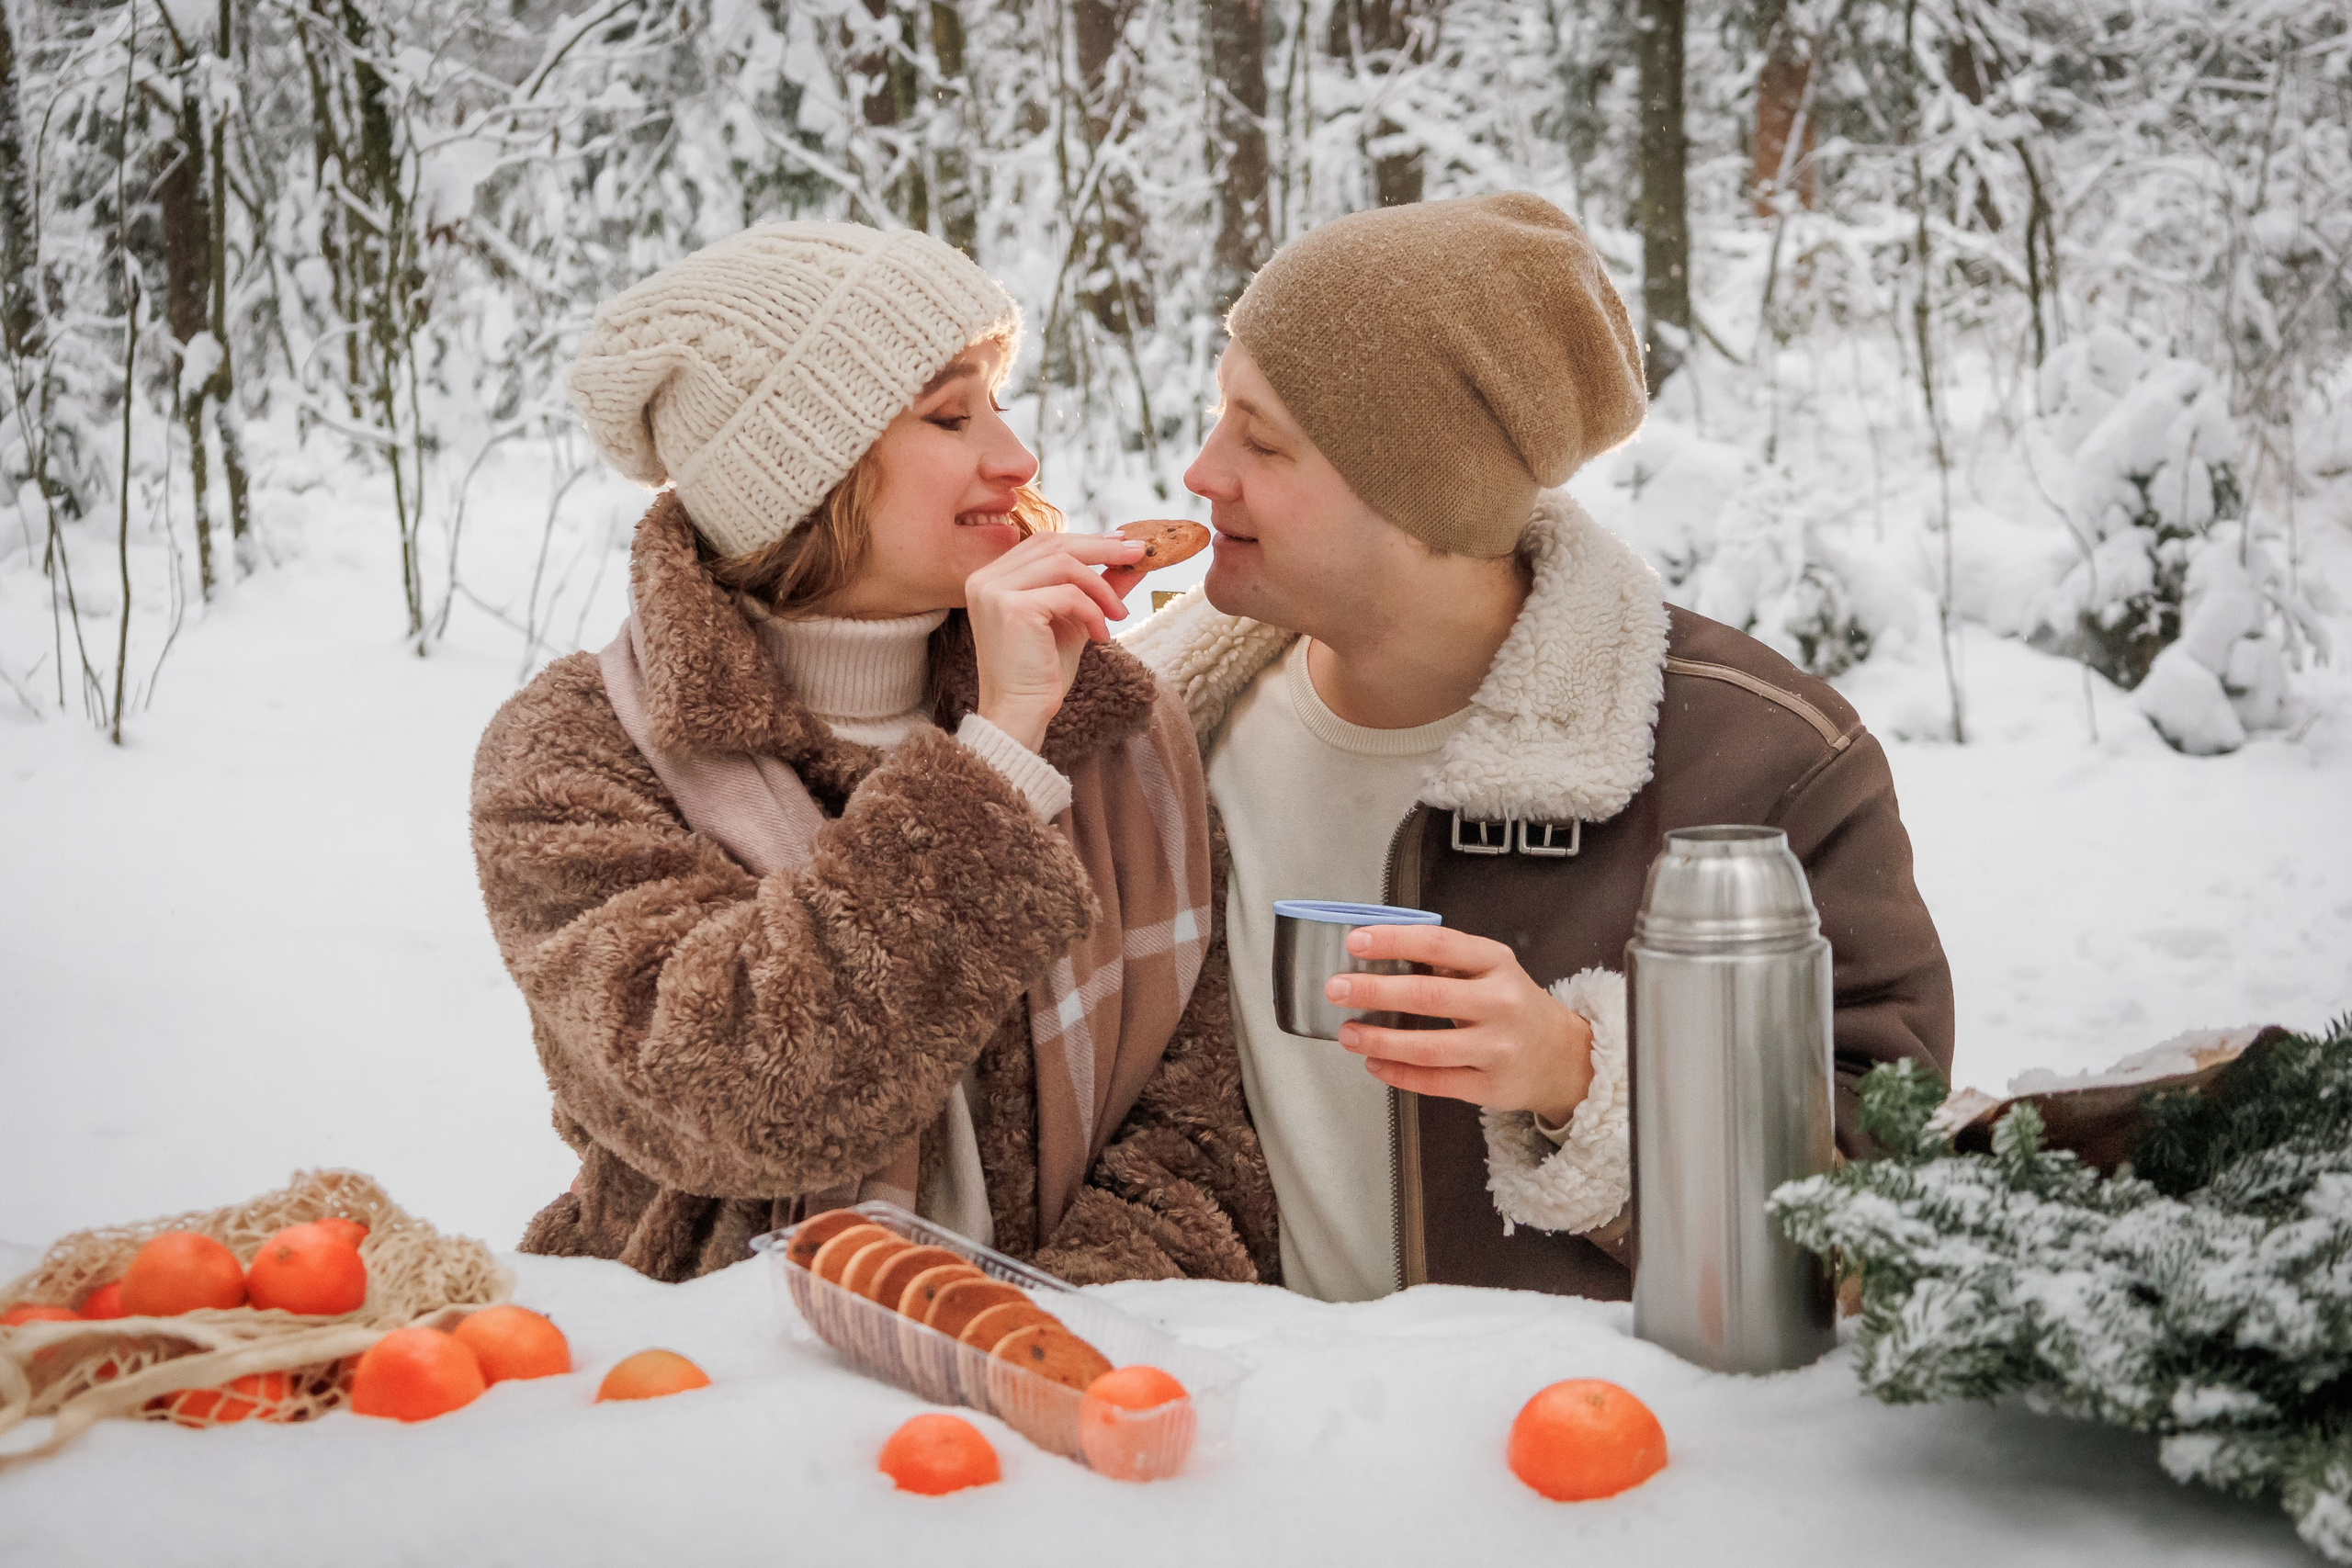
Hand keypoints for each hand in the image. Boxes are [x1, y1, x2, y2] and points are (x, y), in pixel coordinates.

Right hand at [966, 533, 1146, 750]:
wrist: (1021, 714)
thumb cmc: (1042, 673)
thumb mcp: (1075, 621)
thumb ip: (1097, 589)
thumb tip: (1134, 561)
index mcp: (993, 578)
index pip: (1044, 543)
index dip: (1085, 539)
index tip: (1123, 543)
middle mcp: (985, 579)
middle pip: (1053, 544)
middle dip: (1102, 548)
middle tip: (1140, 554)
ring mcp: (994, 591)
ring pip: (1064, 564)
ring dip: (1101, 586)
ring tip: (1119, 614)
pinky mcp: (1012, 608)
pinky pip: (1068, 594)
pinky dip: (1093, 611)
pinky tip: (1100, 635)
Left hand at [1327, 925, 1595, 1125]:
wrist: (1564, 1057)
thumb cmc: (1513, 1005)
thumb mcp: (1492, 970)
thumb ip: (1444, 960)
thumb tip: (1376, 953)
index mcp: (1496, 963)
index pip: (1439, 944)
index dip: (1394, 941)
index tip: (1355, 941)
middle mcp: (1501, 1003)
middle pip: (1428, 995)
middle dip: (1374, 991)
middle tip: (1336, 989)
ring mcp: (1498, 1048)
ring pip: (1427, 1047)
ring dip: (1379, 1040)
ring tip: (1347, 1033)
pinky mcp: (1491, 1086)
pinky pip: (1435, 1082)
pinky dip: (1398, 1074)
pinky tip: (1373, 1063)